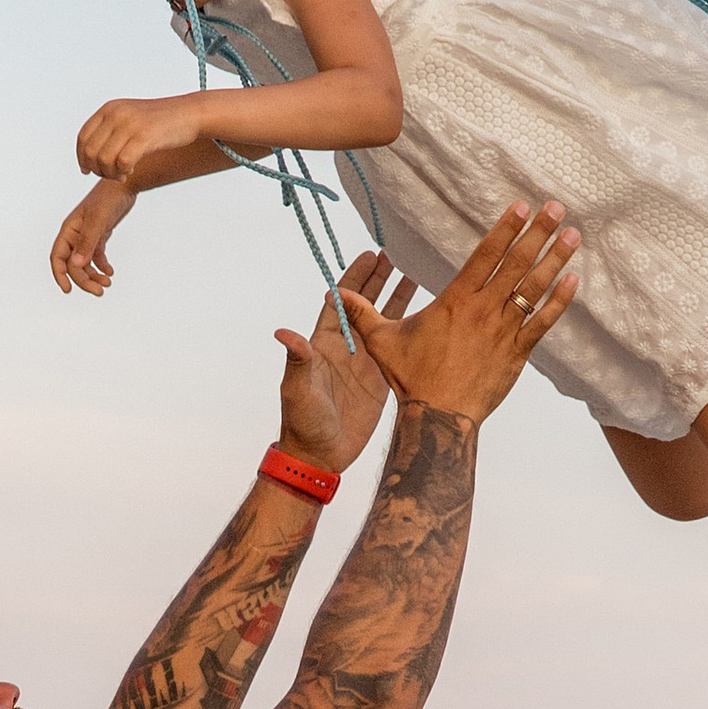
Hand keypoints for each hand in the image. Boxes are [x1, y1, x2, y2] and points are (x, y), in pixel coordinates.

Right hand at [51, 178, 135, 297]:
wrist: (124, 184)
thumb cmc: (108, 198)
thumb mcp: (98, 221)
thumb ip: (87, 243)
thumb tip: (76, 266)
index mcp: (69, 230)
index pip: (58, 257)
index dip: (60, 275)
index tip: (68, 290)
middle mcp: (75, 235)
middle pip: (74, 265)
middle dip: (84, 280)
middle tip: (100, 291)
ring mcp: (87, 236)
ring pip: (85, 263)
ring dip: (94, 275)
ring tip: (108, 283)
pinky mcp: (99, 236)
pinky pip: (96, 256)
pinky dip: (102, 266)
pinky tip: (110, 272)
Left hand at [76, 94, 198, 186]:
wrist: (189, 114)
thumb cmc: (159, 122)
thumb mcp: (128, 118)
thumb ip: (109, 131)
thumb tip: (89, 157)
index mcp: (109, 109)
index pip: (83, 137)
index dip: (81, 157)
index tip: (86, 171)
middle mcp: (116, 114)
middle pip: (91, 151)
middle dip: (97, 169)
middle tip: (111, 175)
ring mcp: (130, 124)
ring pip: (104, 159)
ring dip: (110, 174)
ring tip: (122, 174)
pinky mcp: (144, 136)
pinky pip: (122, 162)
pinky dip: (123, 172)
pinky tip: (130, 171)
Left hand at [274, 254, 424, 473]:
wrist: (320, 455)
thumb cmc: (303, 423)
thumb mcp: (298, 390)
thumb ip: (297, 360)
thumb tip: (283, 333)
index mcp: (324, 342)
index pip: (341, 299)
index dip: (354, 277)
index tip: (369, 254)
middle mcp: (346, 346)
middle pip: (364, 302)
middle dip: (378, 278)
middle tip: (396, 253)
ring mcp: (364, 360)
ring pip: (383, 320)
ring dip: (397, 297)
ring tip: (416, 273)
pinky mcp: (380, 377)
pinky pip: (395, 345)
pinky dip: (407, 327)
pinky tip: (424, 314)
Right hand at [350, 202, 576, 420]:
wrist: (440, 418)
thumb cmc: (412, 380)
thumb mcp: (382, 343)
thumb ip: (363, 314)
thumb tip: (336, 295)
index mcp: (455, 301)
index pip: (485, 256)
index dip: (505, 229)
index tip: (521, 206)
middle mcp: (484, 311)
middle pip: (516, 264)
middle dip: (538, 233)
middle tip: (556, 207)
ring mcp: (504, 331)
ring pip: (533, 288)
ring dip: (555, 259)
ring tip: (573, 235)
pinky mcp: (517, 353)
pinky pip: (543, 322)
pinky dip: (560, 302)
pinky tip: (574, 281)